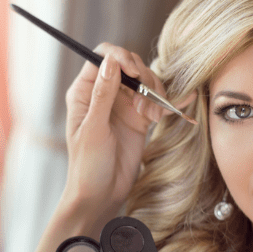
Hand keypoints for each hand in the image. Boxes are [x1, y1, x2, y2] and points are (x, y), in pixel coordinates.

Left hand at [61, 44, 166, 218]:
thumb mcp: (93, 129)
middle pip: (128, 65)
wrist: (101, 195)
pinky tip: (168, 113)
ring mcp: (123, 104)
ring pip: (145, 81)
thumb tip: (111, 61)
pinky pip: (156, 100)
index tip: (135, 72)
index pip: (103, 56)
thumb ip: (103, 95)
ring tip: (152, 117)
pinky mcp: (139, 118)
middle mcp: (104, 93)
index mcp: (84, 91)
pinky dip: (165, 104)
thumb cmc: (87, 165)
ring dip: (155, 93)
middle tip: (146, 104)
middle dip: (143, 78)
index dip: (121, 57)